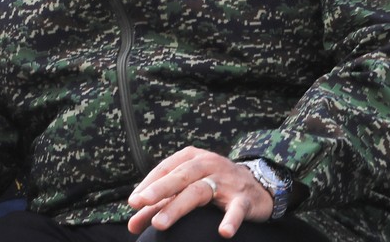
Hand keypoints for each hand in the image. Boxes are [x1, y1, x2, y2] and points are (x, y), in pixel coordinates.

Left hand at [128, 146, 272, 237]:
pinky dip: (231, 219)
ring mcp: (225, 180)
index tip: (133, 202)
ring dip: (178, 207)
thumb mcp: (187, 188)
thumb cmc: (213, 185)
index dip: (148, 184)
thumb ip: (160, 206)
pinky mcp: (243, 198)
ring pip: (199, 192)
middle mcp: (207, 164)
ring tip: (159, 224)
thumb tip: (131, 226)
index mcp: (190, 157)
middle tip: (141, 203)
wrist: (257, 185)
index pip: (164, 169)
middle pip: (179, 176)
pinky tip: (224, 232)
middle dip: (159, 190)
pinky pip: (236, 209)